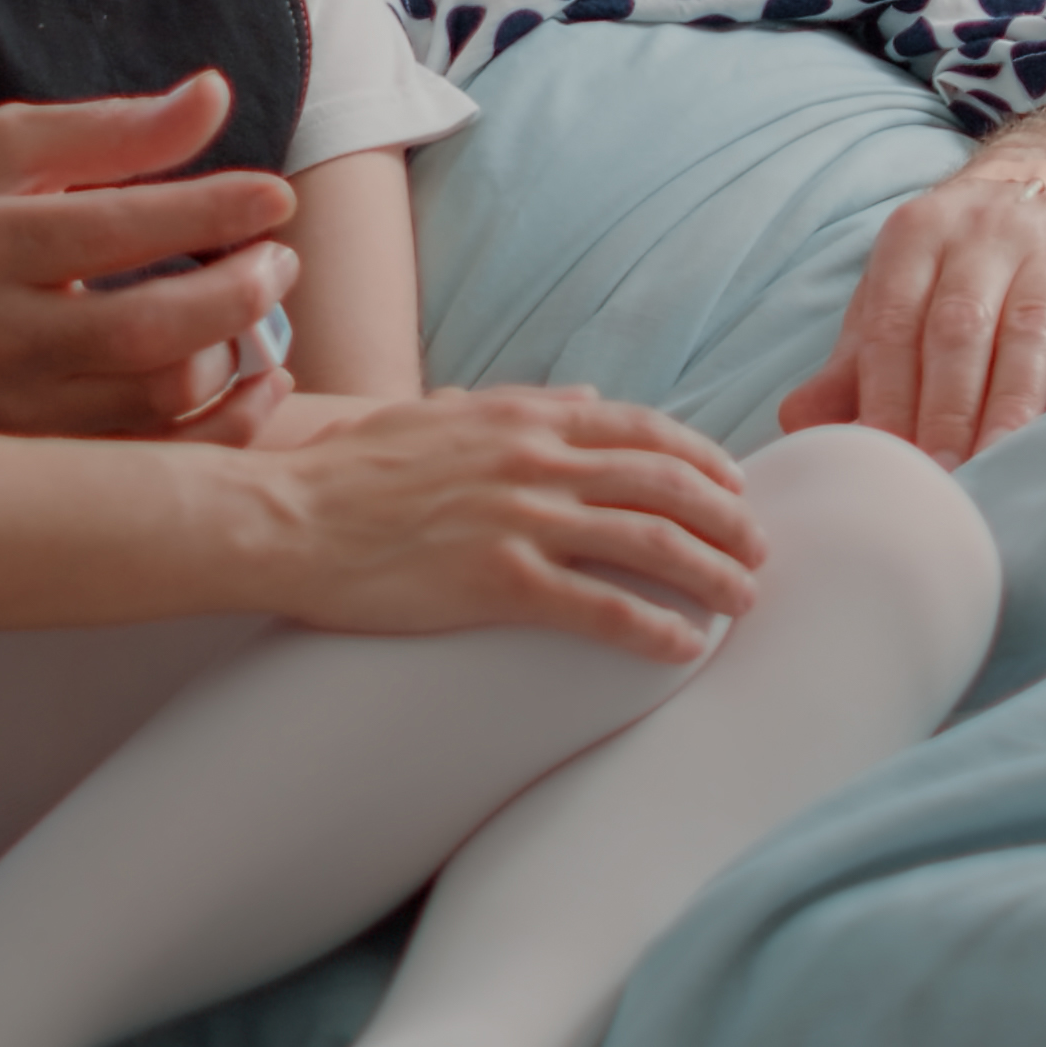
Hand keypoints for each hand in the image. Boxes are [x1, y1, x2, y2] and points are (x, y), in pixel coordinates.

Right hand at [0, 75, 305, 433]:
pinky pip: (147, 463)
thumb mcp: (1, 156)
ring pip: (154, 403)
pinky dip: (221, 428)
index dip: (214, 212)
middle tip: (280, 259)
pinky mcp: (24, 469)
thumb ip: (111, 128)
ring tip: (261, 308)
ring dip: (237, 356)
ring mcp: (2, 418)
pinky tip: (254, 381)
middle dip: (239, 293)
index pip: (116, 228)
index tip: (276, 198)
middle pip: (145, 332)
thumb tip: (214, 95)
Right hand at [264, 387, 765, 651]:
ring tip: (744, 601)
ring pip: (652, 541)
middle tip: (760, 551)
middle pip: (668, 484)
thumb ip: (526, 405)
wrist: (285, 517)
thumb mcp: (444, 413)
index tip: (736, 488)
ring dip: (713, 572)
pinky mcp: (498, 581)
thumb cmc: (352, 472)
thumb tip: (593, 397)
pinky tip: (686, 649)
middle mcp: (537, 459)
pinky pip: (601, 606)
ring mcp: (521, 518)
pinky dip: (655, 627)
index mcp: (526, 416)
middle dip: (729, 518)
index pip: (646, 430)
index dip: (704, 460)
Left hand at [779, 127, 1045, 462]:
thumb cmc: (969, 258)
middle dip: (944, 410)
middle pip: (958, 328)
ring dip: (1008, 409)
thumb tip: (797, 422)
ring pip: (1027, 334)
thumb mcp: (903, 286)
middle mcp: (987, 231)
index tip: (882, 462)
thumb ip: (856, 359)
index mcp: (919, 233)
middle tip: (937, 479)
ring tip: (993, 468)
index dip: (885, 396)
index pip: (894, 322)